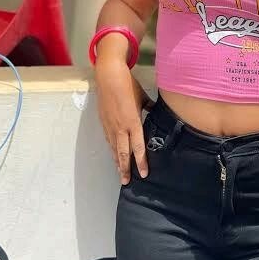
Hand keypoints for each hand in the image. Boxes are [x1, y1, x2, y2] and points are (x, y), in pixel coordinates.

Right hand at [94, 59, 153, 183]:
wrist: (109, 77)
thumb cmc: (128, 85)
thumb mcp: (142, 96)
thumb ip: (149, 107)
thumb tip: (155, 111)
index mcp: (133, 122)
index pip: (138, 147)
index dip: (141, 161)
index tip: (143, 174)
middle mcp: (121, 127)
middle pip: (123, 153)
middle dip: (125, 169)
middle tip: (126, 182)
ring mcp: (110, 125)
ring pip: (114, 148)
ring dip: (117, 161)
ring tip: (120, 173)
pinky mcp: (103, 122)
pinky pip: (108, 140)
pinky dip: (112, 150)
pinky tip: (114, 155)